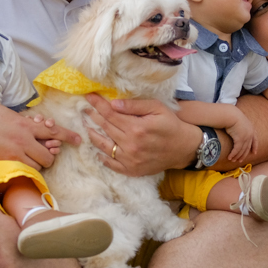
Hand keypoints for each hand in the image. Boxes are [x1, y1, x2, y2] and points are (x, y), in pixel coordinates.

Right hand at [0, 105, 79, 169]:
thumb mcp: (5, 113)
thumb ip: (22, 121)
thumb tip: (33, 126)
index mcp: (24, 124)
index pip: (53, 131)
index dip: (68, 136)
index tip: (78, 140)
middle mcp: (22, 141)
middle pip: (48, 155)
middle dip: (49, 156)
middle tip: (44, 153)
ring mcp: (12, 154)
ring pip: (36, 166)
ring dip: (36, 164)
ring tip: (28, 157)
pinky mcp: (2, 164)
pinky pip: (22, 171)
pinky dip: (24, 169)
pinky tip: (18, 163)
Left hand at [83, 93, 198, 176]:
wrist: (184, 148)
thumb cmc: (171, 125)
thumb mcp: (157, 108)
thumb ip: (135, 106)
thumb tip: (114, 103)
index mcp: (136, 127)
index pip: (110, 114)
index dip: (98, 104)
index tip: (89, 97)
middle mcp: (130, 144)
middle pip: (105, 128)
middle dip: (93, 117)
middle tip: (84, 109)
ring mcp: (130, 159)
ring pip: (104, 146)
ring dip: (93, 136)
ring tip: (86, 127)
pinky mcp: (132, 170)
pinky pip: (112, 164)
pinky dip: (103, 158)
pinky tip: (98, 151)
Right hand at [224, 114, 256, 161]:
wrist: (230, 115)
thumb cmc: (232, 116)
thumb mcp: (239, 121)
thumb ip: (240, 126)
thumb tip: (236, 129)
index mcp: (251, 129)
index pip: (255, 140)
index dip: (255, 147)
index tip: (254, 153)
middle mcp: (250, 134)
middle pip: (247, 147)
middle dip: (243, 155)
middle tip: (239, 160)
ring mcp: (246, 137)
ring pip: (242, 150)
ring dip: (237, 156)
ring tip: (233, 160)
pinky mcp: (240, 139)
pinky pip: (237, 149)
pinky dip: (233, 154)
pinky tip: (230, 157)